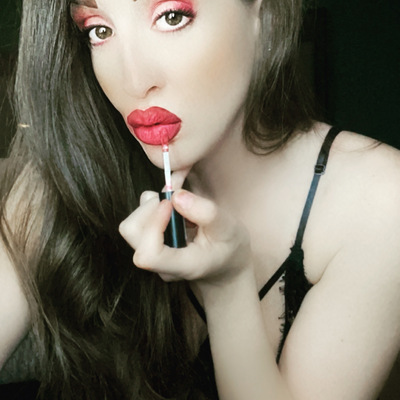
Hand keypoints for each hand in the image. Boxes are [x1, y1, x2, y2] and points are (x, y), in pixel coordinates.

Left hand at [119, 189, 251, 285]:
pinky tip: (174, 201)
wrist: (225, 264)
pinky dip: (153, 203)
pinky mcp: (150, 243)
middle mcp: (161, 264)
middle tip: (175, 196)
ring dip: (151, 204)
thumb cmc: (228, 248)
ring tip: (177, 198)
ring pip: (132, 225)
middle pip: (132, 233)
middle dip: (149, 207)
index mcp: (182, 266)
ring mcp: (154, 255)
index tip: (171, 204)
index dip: (153, 224)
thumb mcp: (228, 228)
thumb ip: (205, 212)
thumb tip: (175, 196)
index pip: (148, 255)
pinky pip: (140, 219)